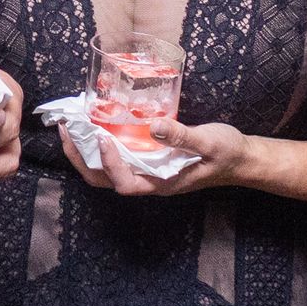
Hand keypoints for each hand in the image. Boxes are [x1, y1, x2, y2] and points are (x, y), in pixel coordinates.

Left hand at [74, 116, 238, 198]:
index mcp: (161, 183)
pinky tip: (98, 122)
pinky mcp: (150, 159)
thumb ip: (182, 136)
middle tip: (66, 129)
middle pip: (105, 180)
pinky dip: (102, 142)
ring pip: (107, 169)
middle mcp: (149, 181)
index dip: (109, 164)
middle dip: (81, 158)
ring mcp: (148, 171)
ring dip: (86, 150)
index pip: (125, 183)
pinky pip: (119, 156)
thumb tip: (154, 126)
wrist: (241, 159)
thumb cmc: (226, 154)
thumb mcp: (208, 143)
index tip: (102, 137)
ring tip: (72, 125)